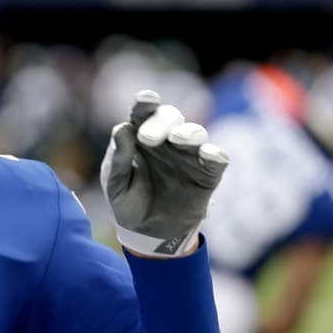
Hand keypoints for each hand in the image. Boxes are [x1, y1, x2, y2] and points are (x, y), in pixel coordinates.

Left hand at [99, 89, 229, 257]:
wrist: (146, 233)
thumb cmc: (127, 201)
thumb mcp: (115, 184)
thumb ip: (119, 158)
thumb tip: (121, 128)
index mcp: (140, 136)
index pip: (143, 113)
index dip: (145, 103)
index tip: (146, 98)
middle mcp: (167, 140)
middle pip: (171, 117)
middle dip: (161, 122)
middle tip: (147, 138)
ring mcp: (189, 155)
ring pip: (196, 132)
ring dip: (187, 133)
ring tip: (176, 139)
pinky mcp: (207, 174)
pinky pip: (217, 159)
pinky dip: (215, 154)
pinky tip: (208, 154)